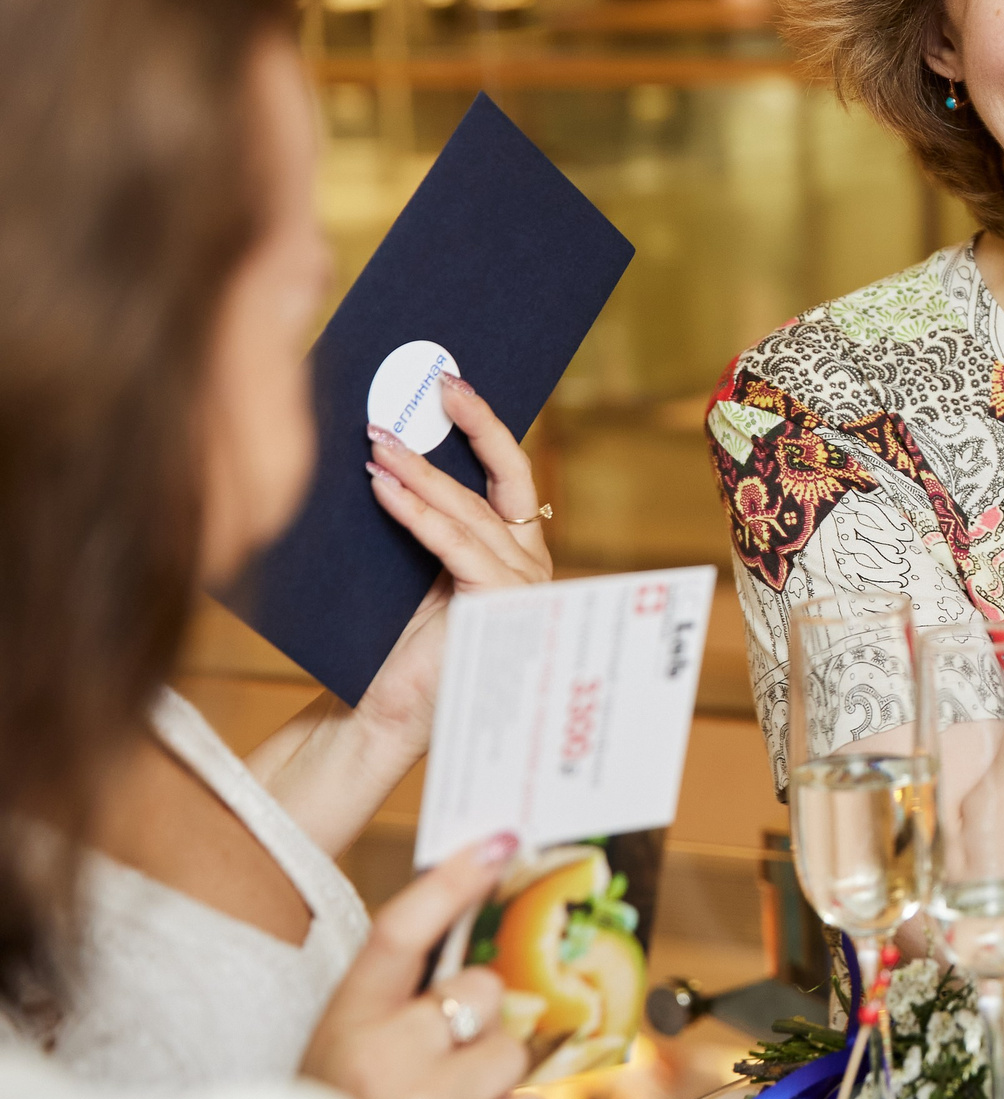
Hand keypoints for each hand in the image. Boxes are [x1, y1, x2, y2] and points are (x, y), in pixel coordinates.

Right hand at [301, 833, 542, 1098]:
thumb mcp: (349, 1050)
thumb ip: (401, 1000)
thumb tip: (475, 939)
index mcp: (347, 1024)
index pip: (400, 931)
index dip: (453, 882)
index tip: (500, 844)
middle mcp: (383, 1062)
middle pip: (483, 990)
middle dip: (482, 1019)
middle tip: (445, 1057)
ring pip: (514, 1053)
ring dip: (497, 1080)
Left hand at [355, 374, 553, 769]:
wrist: (379, 713)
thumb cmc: (391, 641)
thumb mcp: (412, 566)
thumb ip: (423, 518)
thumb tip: (392, 445)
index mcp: (515, 551)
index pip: (507, 475)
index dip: (484, 427)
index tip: (453, 385)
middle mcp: (529, 563)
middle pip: (502, 479)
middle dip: (470, 427)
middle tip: (436, 387)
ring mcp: (521, 585)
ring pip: (469, 510)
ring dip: (420, 470)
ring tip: (378, 441)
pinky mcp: (497, 604)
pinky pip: (453, 544)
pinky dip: (414, 511)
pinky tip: (381, 487)